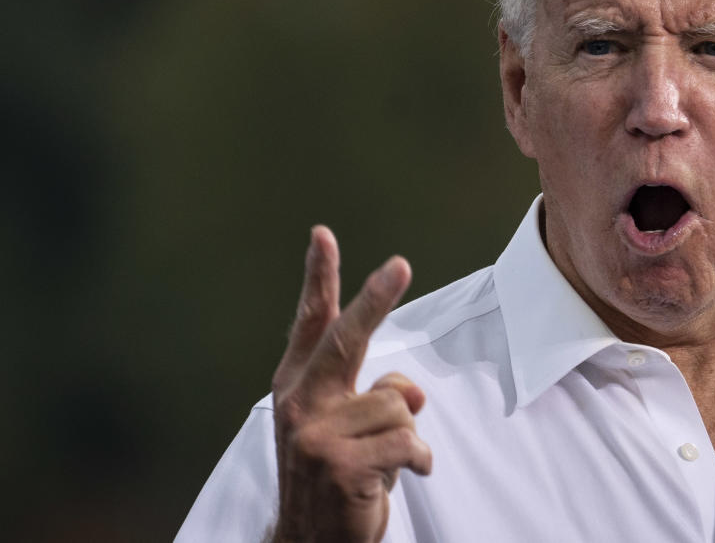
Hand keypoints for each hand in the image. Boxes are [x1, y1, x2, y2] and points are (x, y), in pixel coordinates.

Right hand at [270, 226, 431, 542]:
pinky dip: (418, 461)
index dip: (318, 277)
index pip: (310, 323)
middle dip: (375, 299)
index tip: (323, 235)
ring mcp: (315, 435)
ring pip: (397, 403)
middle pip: (346, 339)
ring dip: (405, 436)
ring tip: (382, 462)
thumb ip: (376, 397)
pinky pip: (408, 441)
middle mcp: (299, 404)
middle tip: (400, 265)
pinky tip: (398, 477)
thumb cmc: (334, 478)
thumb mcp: (349, 431)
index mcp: (296, 387)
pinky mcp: (340, 465)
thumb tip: (414, 393)